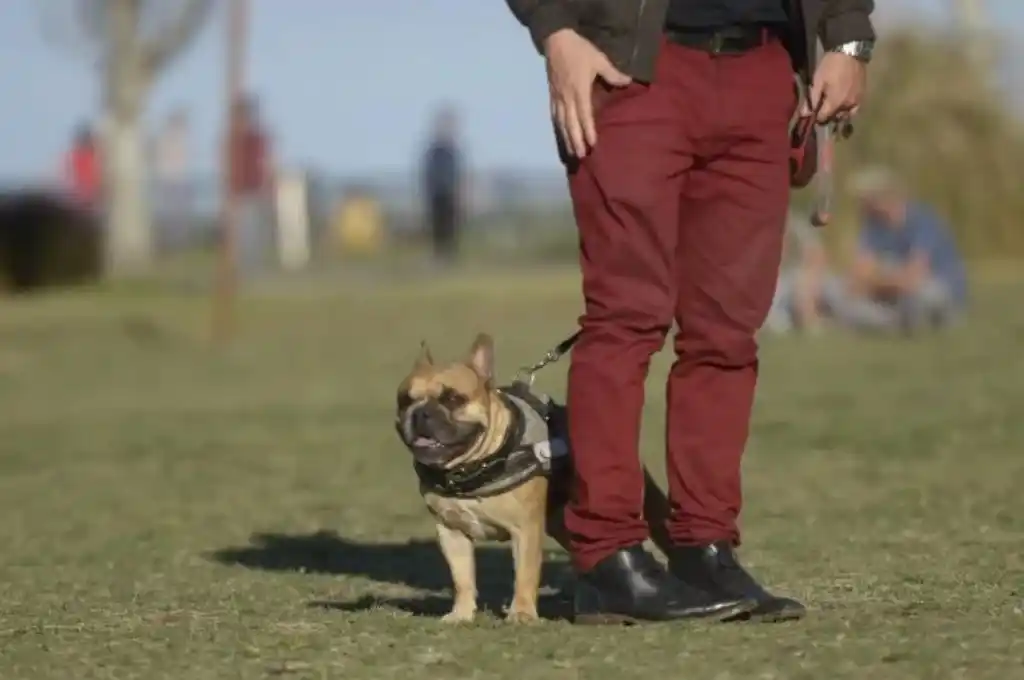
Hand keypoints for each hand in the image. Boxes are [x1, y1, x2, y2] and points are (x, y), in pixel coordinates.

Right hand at [543, 29, 630, 157]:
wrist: (556, 39)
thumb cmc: (579, 50)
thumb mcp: (599, 59)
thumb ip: (612, 73)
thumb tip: (628, 82)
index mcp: (579, 90)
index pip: (584, 115)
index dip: (588, 130)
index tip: (592, 144)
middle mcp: (567, 97)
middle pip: (571, 123)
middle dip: (576, 141)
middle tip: (581, 156)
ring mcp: (558, 97)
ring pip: (561, 122)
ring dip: (567, 138)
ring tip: (572, 152)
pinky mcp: (552, 95)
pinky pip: (555, 115)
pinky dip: (558, 127)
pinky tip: (562, 135)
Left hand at [800, 52, 866, 123]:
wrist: (850, 51)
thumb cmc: (831, 65)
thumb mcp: (817, 81)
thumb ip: (812, 99)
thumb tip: (805, 114)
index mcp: (835, 102)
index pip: (824, 118)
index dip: (816, 117)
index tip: (813, 113)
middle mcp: (847, 105)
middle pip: (836, 118)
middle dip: (828, 116)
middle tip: (822, 109)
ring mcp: (857, 100)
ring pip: (846, 115)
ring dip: (838, 115)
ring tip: (832, 108)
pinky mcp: (863, 95)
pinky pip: (855, 109)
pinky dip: (849, 110)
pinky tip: (843, 106)